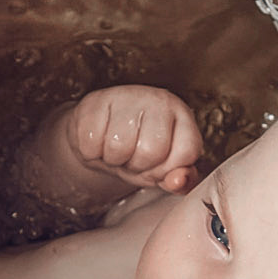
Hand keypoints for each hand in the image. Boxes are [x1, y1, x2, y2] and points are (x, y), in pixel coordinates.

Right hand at [65, 85, 203, 192]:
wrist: (100, 134)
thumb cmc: (137, 150)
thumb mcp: (163, 168)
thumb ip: (179, 179)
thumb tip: (178, 181)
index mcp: (182, 117)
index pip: (186, 152)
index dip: (167, 170)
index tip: (156, 167)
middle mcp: (158, 100)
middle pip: (151, 151)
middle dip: (137, 166)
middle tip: (131, 157)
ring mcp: (126, 96)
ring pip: (118, 147)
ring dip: (113, 160)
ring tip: (115, 149)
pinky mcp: (94, 101)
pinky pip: (91, 144)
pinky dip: (91, 152)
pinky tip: (98, 141)